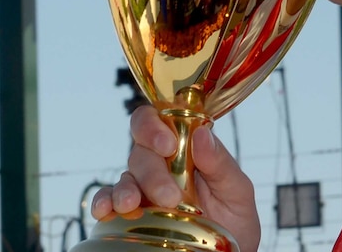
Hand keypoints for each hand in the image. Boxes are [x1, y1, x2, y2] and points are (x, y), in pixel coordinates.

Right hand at [91, 105, 260, 251]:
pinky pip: (108, 201)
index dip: (156, 125)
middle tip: (169, 196)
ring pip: (126, 176)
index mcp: (187, 150)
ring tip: (131, 205)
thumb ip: (222, 164)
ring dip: (125, 188)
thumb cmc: (235, 220)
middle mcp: (162, 165)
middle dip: (152, 171)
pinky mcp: (131, 214)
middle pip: (142, 151)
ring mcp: (144, 189)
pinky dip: (103, 202)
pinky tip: (105, 210)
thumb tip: (202, 134)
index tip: (168, 144)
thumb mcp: (238, 192)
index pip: (161, 120)